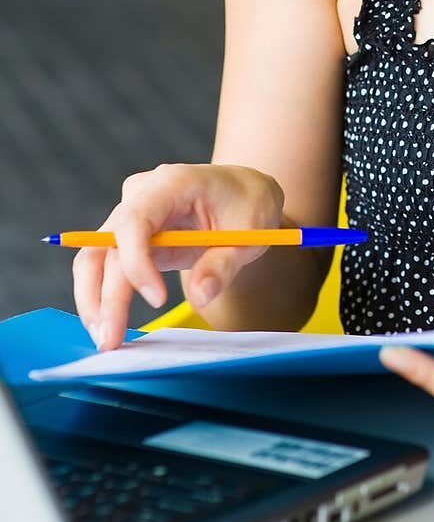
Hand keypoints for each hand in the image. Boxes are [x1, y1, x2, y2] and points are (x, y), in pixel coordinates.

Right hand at [72, 163, 283, 351]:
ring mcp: (132, 214)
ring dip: (95, 300)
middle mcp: (142, 195)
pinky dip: (105, 296)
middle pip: (105, 244)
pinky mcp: (131, 237)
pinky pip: (108, 266)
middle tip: (112, 339)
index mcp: (172, 183)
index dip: (137, 262)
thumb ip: (222, 265)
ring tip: (106, 338)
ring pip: (96, 257)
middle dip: (104, 295)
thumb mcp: (250, 233)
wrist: (245, 190)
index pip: (134, 220)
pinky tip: (110, 324)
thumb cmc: (248, 204)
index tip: (158, 300)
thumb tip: (199, 296)